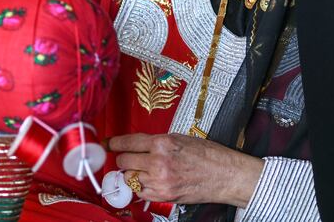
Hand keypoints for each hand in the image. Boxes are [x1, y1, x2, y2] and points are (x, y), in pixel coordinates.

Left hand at [109, 133, 263, 207]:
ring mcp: (160, 181)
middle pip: (124, 161)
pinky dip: (142, 186)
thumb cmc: (208, 154)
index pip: (128, 142)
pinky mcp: (164, 195)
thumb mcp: (179, 138)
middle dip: (124, 158)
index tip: (107, 143)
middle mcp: (159, 162)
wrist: (226, 175)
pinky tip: (151, 180)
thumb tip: (136, 144)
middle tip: (128, 157)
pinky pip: (141, 192)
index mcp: (163, 143)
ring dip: (132, 173)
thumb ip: (156, 142)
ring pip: (130, 177)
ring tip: (143, 169)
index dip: (114, 142)